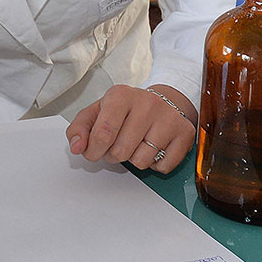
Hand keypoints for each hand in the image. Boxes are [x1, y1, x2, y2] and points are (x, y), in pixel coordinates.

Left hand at [66, 84, 196, 174]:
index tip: (93, 152)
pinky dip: (155, 164)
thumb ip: (79, 129)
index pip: (103, 133)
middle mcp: (147, 103)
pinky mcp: (185, 133)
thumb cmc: (125, 110)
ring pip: (141, 161)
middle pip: (121, 151)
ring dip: (134, 160)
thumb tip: (77, 147)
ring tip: (137, 144)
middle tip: (118, 144)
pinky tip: (154, 147)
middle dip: (114, 155)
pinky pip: (163, 166)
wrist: (162, 102)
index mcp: (121, 95)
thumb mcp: (97, 112)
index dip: (94, 150)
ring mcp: (168, 117)